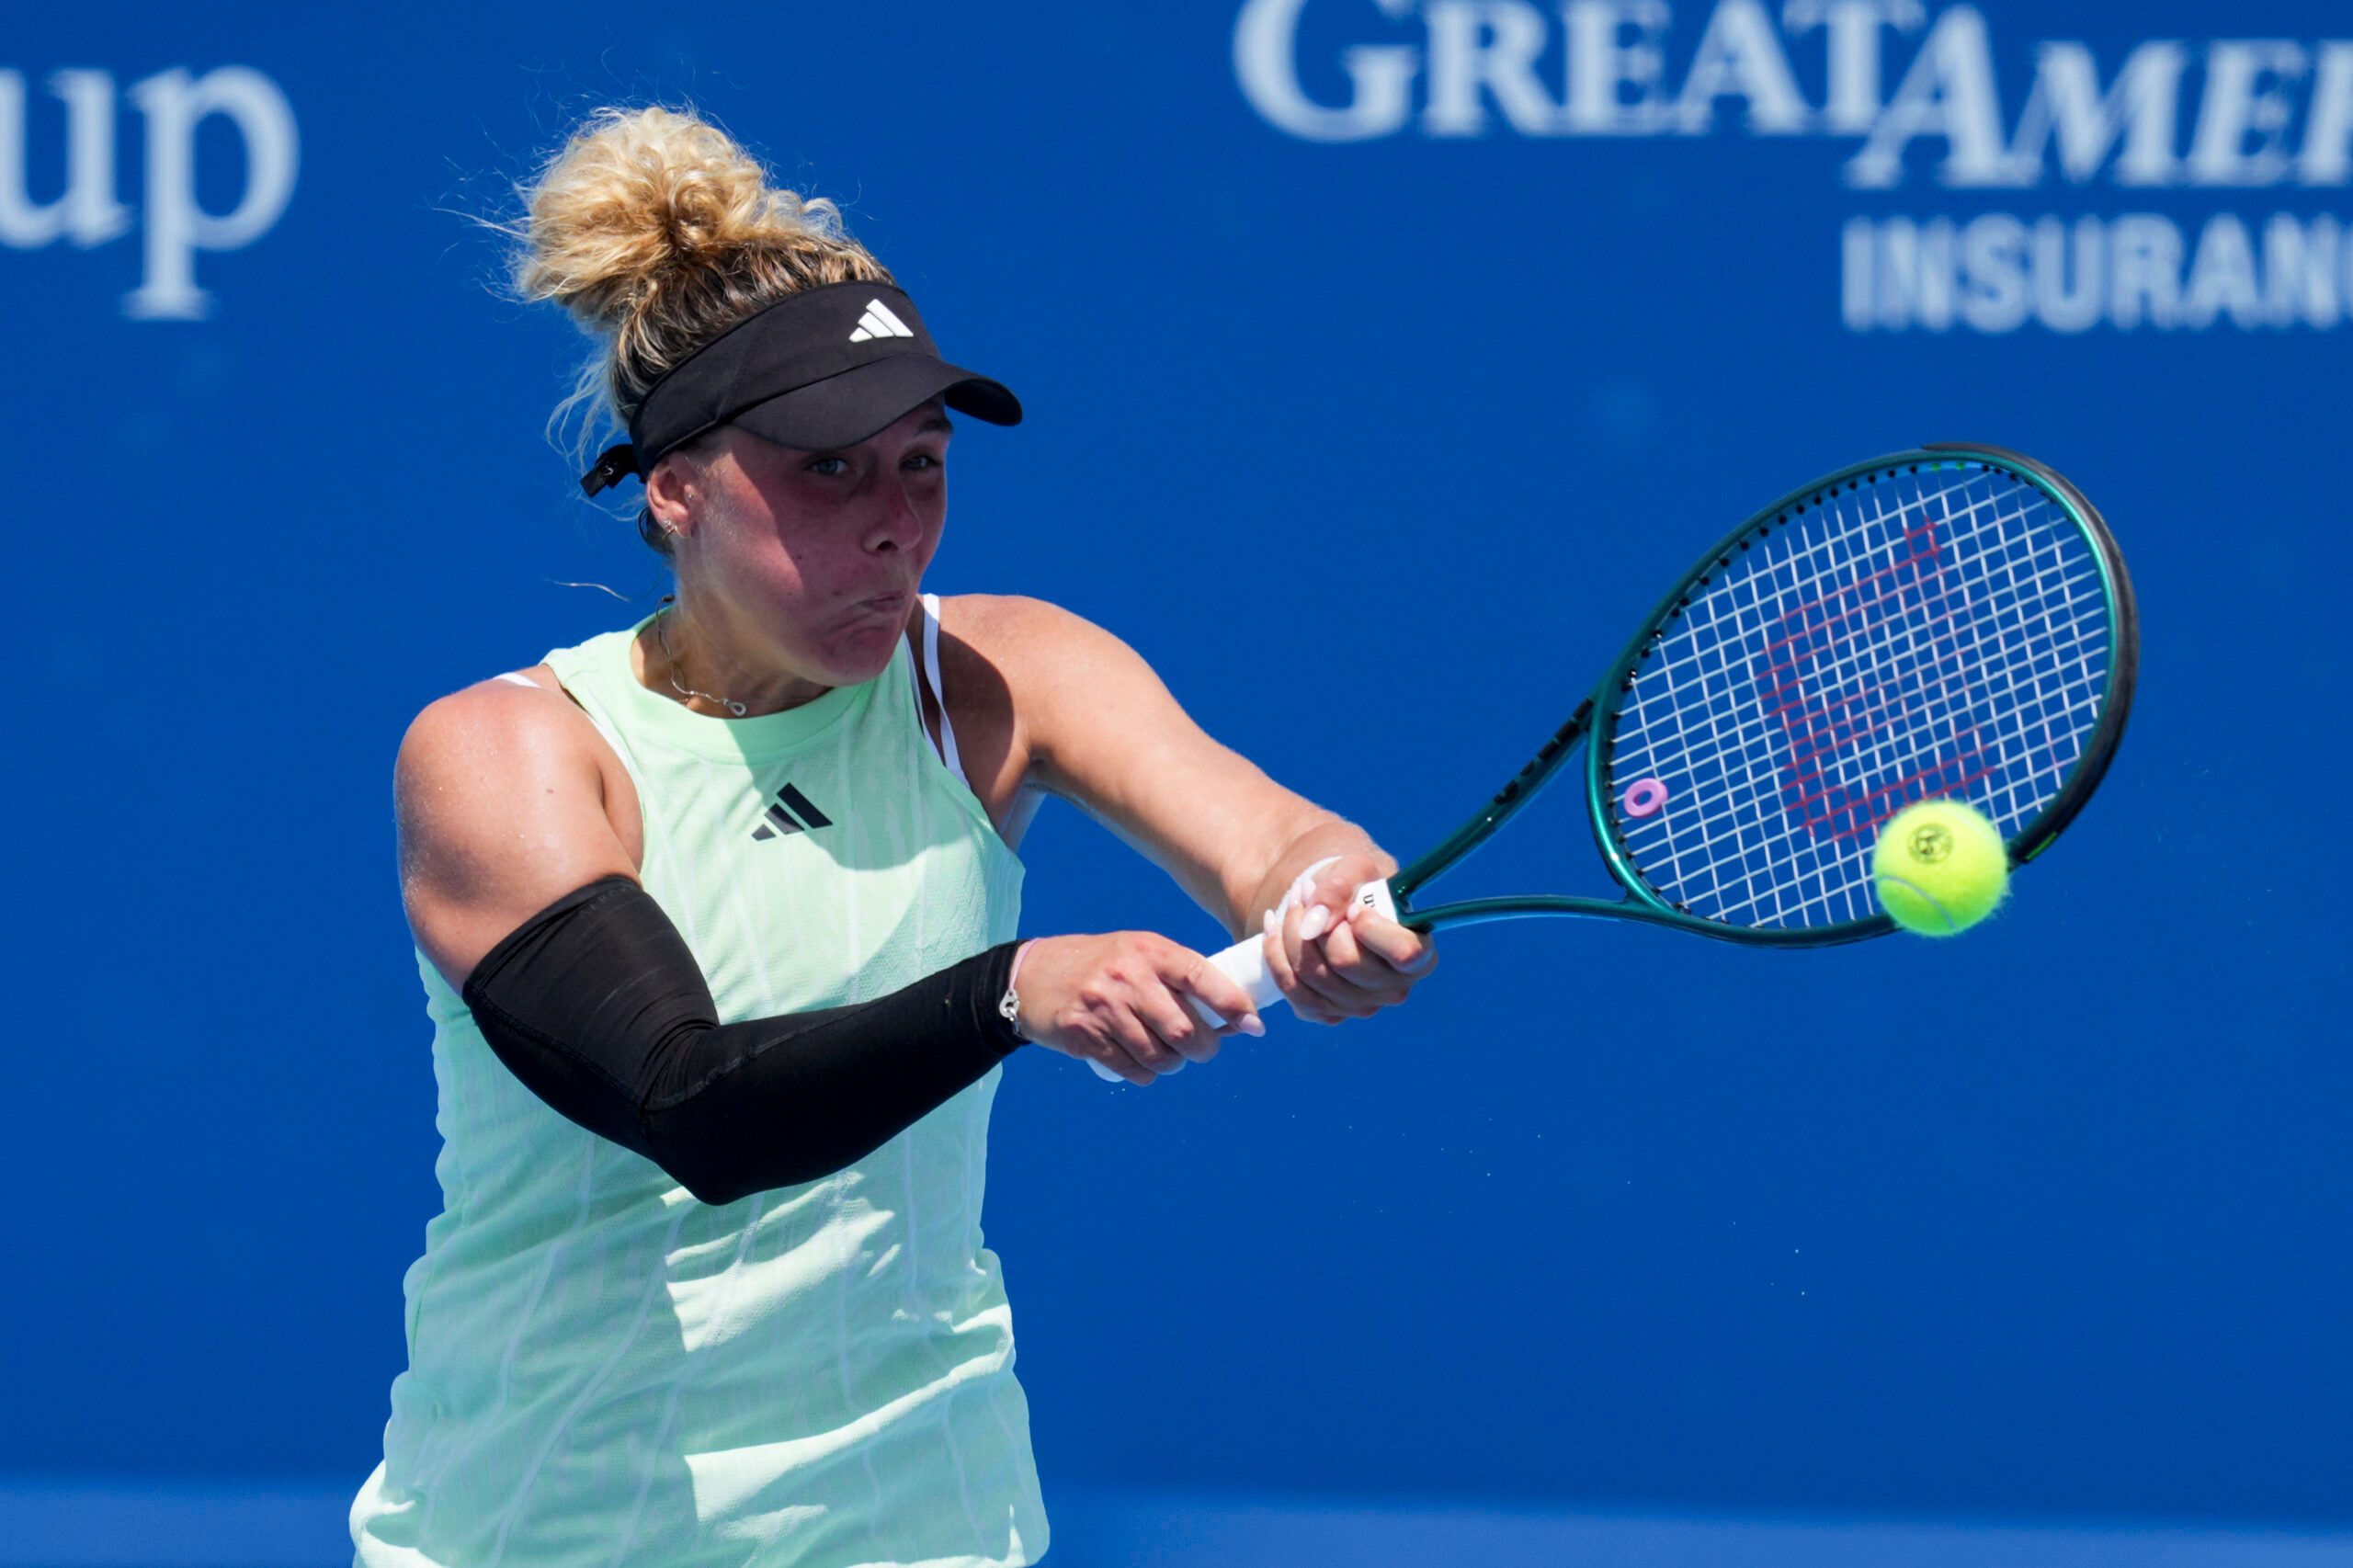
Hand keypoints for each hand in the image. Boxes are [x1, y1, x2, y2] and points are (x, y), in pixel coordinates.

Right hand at [1013, 932, 1265, 1085]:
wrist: (1032, 976)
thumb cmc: (1102, 966)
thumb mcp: (1140, 956)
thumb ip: (1182, 982)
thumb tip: (1237, 1020)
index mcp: (1149, 950)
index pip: (1201, 977)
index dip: (1233, 1004)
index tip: (1254, 1025)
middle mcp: (1127, 976)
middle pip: (1184, 1029)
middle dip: (1202, 1048)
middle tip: (1201, 1049)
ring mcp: (1103, 1006)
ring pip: (1159, 1055)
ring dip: (1172, 1064)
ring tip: (1165, 1054)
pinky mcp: (1083, 1034)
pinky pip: (1131, 1069)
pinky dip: (1145, 1074)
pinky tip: (1139, 1061)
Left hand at [1261, 850, 1437, 1024]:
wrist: (1335, 905)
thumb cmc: (1356, 885)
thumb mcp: (1355, 869)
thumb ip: (1339, 888)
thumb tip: (1313, 926)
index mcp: (1419, 955)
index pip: (1403, 953)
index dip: (1371, 927)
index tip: (1354, 907)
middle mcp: (1395, 989)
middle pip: (1345, 962)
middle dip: (1320, 922)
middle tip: (1309, 890)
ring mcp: (1361, 1007)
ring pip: (1312, 974)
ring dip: (1291, 931)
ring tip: (1293, 902)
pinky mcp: (1328, 1013)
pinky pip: (1292, 989)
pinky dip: (1275, 954)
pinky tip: (1273, 926)